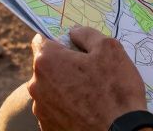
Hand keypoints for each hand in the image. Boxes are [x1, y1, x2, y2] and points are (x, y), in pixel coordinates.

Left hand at [28, 27, 146, 130]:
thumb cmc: (115, 90)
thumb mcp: (109, 49)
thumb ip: (86, 34)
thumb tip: (74, 32)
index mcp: (47, 61)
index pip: (42, 40)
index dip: (60, 40)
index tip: (75, 47)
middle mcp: (36, 85)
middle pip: (47, 66)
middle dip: (65, 65)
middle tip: (90, 73)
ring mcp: (41, 110)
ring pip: (51, 89)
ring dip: (66, 87)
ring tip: (91, 95)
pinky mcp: (47, 128)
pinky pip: (55, 110)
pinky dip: (67, 108)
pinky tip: (87, 111)